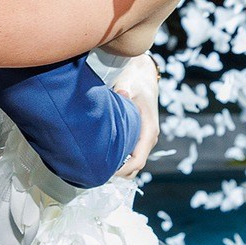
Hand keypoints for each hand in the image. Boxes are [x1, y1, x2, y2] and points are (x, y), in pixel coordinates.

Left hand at [110, 56, 159, 178]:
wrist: (143, 73)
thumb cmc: (136, 79)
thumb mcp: (130, 84)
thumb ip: (124, 92)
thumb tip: (120, 95)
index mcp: (148, 129)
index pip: (138, 159)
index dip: (123, 169)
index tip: (106, 172)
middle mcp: (148, 137)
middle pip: (136, 166)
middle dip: (119, 172)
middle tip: (97, 172)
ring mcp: (144, 137)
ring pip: (133, 161)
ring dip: (119, 166)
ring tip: (98, 166)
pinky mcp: (138, 135)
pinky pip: (130, 153)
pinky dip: (120, 158)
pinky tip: (104, 155)